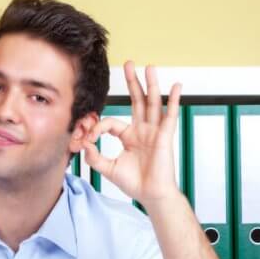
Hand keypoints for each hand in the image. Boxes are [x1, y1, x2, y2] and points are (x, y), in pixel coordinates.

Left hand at [83, 61, 181, 206]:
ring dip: (151, 84)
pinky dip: (174, 101)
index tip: (88, 137)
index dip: (98, 127)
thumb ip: (94, 156)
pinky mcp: (165, 136)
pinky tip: (177, 86)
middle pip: (137, 101)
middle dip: (133, 82)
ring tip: (150, 67)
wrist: (151, 195)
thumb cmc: (134, 183)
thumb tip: (83, 144)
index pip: (111, 122)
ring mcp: (154, 131)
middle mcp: (142, 130)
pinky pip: (170, 116)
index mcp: (129, 136)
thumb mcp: (108, 168)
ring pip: (152, 103)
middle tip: (128, 63)